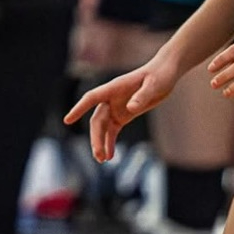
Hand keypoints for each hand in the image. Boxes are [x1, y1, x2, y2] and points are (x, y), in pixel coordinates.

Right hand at [64, 54, 178, 160]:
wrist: (165, 73)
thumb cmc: (160, 75)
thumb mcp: (154, 86)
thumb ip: (142, 96)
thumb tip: (130, 108)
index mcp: (114, 88)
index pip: (91, 98)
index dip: (79, 108)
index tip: (68, 120)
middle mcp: (111, 98)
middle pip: (97, 120)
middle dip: (96, 138)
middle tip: (99, 156)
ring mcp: (116, 107)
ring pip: (103, 128)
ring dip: (101, 143)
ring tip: (102, 160)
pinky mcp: (124, 115)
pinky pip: (112, 131)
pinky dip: (110, 142)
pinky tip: (110, 156)